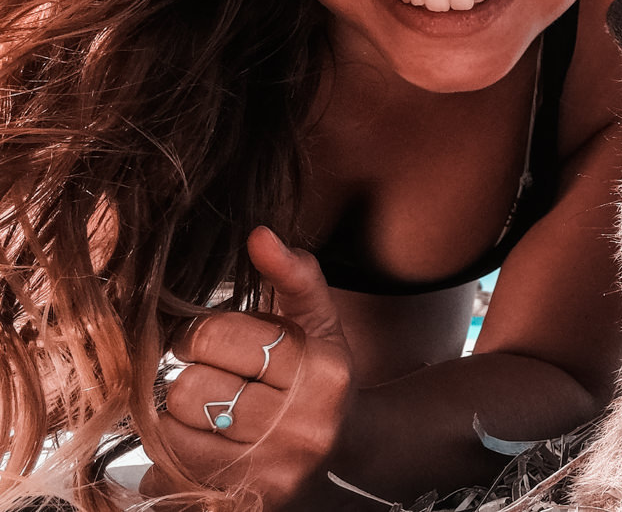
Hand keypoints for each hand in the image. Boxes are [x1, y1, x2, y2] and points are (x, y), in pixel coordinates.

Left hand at [143, 226, 353, 508]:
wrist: (351, 456)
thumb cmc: (322, 381)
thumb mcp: (319, 324)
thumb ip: (295, 277)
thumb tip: (260, 235)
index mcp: (321, 372)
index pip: (216, 336)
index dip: (199, 334)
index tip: (209, 342)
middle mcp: (303, 426)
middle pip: (190, 389)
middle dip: (190, 380)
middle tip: (210, 381)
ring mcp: (275, 472)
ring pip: (173, 434)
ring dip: (178, 421)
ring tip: (208, 415)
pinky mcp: (249, 504)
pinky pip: (171, 477)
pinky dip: (174, 462)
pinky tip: (208, 450)